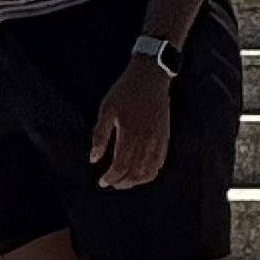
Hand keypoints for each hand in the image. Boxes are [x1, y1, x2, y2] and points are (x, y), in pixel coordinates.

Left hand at [89, 53, 172, 190]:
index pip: (121, 166)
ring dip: (136, 181)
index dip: (111, 178)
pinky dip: (150, 173)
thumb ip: (100, 136)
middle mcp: (146, 140)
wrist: (150, 77)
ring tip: (124, 181)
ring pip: (149, 171)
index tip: (102, 181)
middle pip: (135, 173)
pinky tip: (141, 173)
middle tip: (111, 183)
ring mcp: (158, 140)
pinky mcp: (165, 137)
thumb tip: (93, 159)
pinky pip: (160, 162)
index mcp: (130, 133)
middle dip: (122, 182)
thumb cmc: (125, 92)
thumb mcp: (106, 110)